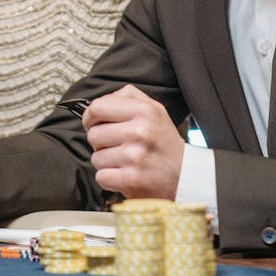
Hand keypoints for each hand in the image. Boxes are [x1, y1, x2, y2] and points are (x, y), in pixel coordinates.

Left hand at [83, 84, 184, 199]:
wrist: (185, 175)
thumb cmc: (164, 142)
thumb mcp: (154, 109)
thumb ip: (127, 97)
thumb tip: (97, 103)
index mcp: (144, 111)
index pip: (97, 107)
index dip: (91, 117)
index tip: (95, 124)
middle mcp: (140, 131)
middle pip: (93, 134)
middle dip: (101, 142)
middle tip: (118, 145)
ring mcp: (135, 156)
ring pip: (95, 157)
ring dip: (106, 162)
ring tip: (124, 161)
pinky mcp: (131, 179)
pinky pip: (101, 176)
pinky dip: (110, 178)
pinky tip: (124, 174)